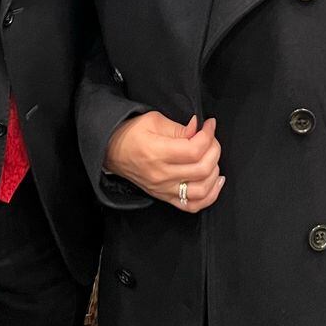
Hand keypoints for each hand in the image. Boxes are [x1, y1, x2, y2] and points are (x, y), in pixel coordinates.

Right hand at [104, 112, 223, 211]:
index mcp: (157, 152)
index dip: (208, 135)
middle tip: (211, 138)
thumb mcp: (153, 120)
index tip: (209, 125)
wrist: (110, 151)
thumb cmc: (130, 134)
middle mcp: (161, 174)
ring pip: (202, 190)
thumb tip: (199, 130)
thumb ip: (179, 127)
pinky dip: (209, 196)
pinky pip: (192, 205)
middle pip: (202, 169)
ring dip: (214, 172)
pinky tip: (214, 182)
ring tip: (213, 158)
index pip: (194, 150)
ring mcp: (163, 189)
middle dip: (214, 150)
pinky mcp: (164, 197)